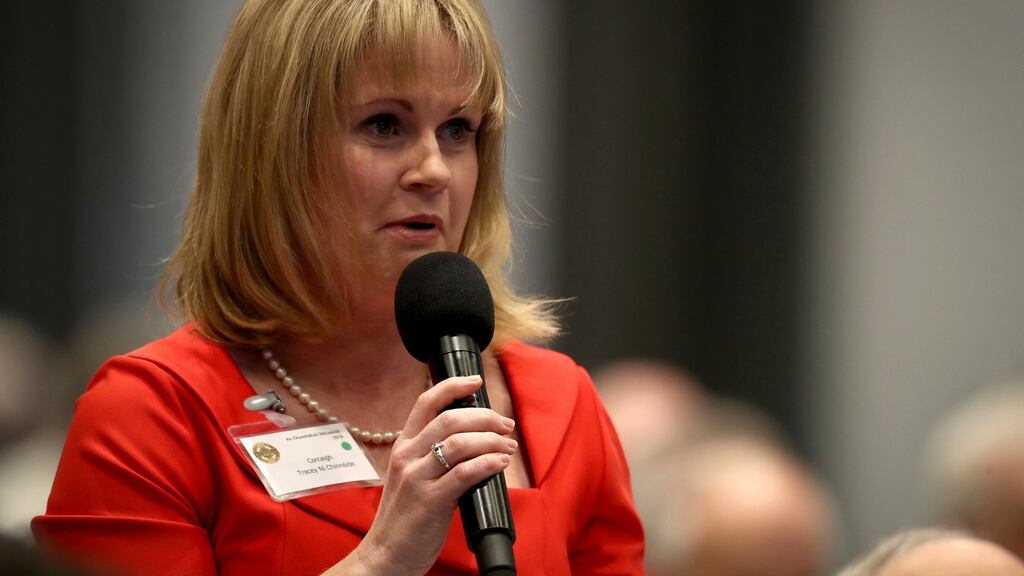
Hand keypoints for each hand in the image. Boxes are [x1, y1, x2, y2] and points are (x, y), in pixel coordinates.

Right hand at [333, 375, 516, 575]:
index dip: (452, 386)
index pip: (426, 403)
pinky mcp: (430, 501)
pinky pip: (465, 473)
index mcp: (402, 446)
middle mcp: (407, 457)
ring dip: (491, 439)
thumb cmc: (404, 518)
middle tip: (505, 425)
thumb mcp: (411, 477)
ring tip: (508, 446)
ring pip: (459, 443)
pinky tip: (500, 462)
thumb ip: (432, 455)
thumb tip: (473, 438)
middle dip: (485, 417)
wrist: (385, 555)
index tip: (476, 381)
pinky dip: (488, 463)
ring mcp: (417, 478)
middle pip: (450, 419)